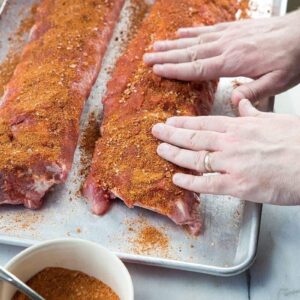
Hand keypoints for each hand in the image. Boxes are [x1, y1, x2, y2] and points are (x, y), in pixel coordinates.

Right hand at [144, 10, 299, 104]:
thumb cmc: (292, 59)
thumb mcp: (277, 83)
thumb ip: (252, 92)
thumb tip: (231, 101)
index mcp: (233, 62)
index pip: (196, 68)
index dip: (174, 69)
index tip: (156, 70)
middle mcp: (226, 47)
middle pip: (189, 53)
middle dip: (165, 56)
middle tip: (146, 58)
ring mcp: (228, 36)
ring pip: (194, 41)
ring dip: (172, 44)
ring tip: (155, 46)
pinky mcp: (233, 30)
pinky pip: (207, 30)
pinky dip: (191, 32)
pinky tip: (180, 33)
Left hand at [152, 99, 299, 204]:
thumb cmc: (298, 141)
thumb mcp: (274, 119)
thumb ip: (251, 111)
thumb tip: (240, 101)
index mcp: (240, 126)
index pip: (204, 122)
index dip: (184, 123)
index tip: (170, 122)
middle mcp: (231, 142)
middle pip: (194, 137)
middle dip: (171, 134)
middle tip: (155, 132)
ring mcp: (232, 164)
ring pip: (196, 158)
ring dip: (175, 154)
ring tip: (160, 150)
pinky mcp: (238, 185)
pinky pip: (207, 184)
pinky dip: (190, 182)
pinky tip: (177, 179)